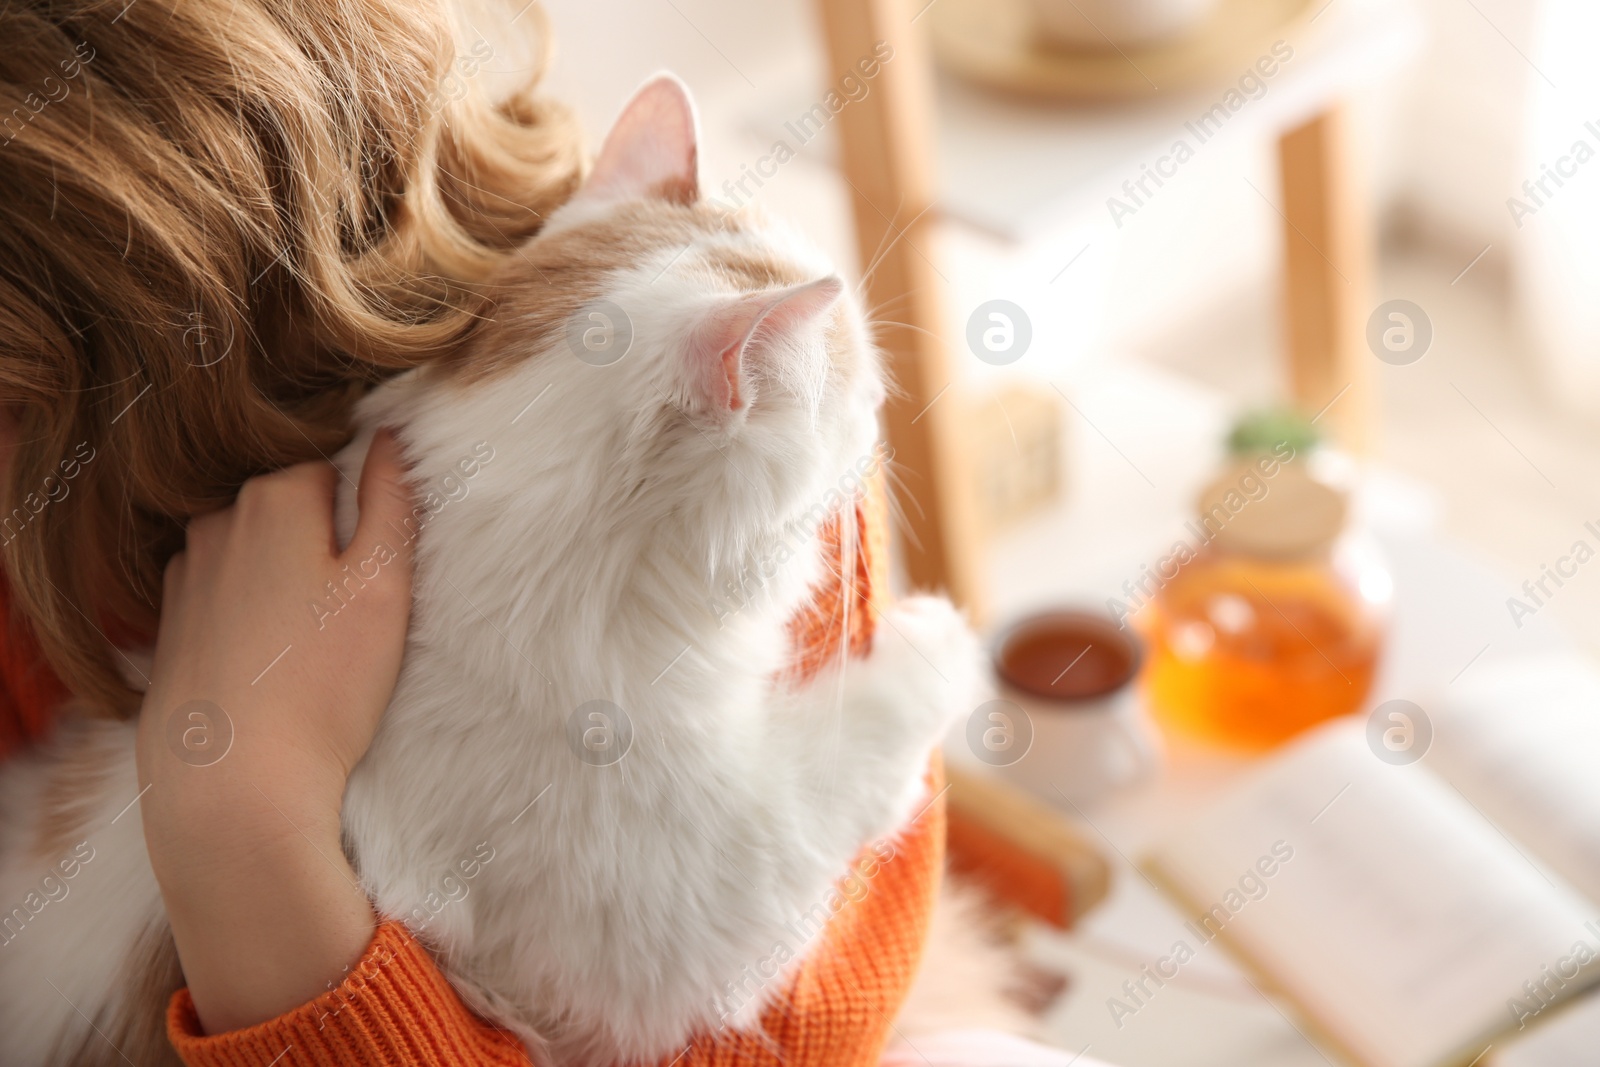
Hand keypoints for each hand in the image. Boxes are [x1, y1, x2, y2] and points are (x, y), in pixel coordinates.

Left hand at [135, 430, 416, 1032]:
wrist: (230, 785)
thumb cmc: (323, 686)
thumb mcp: (384, 586)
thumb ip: (392, 498)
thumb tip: (388, 435)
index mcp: (274, 496)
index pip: (337, 464)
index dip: (368, 510)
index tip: (381, 567)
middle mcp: (217, 520)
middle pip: (293, 504)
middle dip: (327, 540)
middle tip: (355, 611)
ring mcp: (186, 572)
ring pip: (257, 548)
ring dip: (288, 576)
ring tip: (314, 644)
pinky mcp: (170, 623)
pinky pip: (226, 592)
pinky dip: (253, 613)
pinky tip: (273, 663)